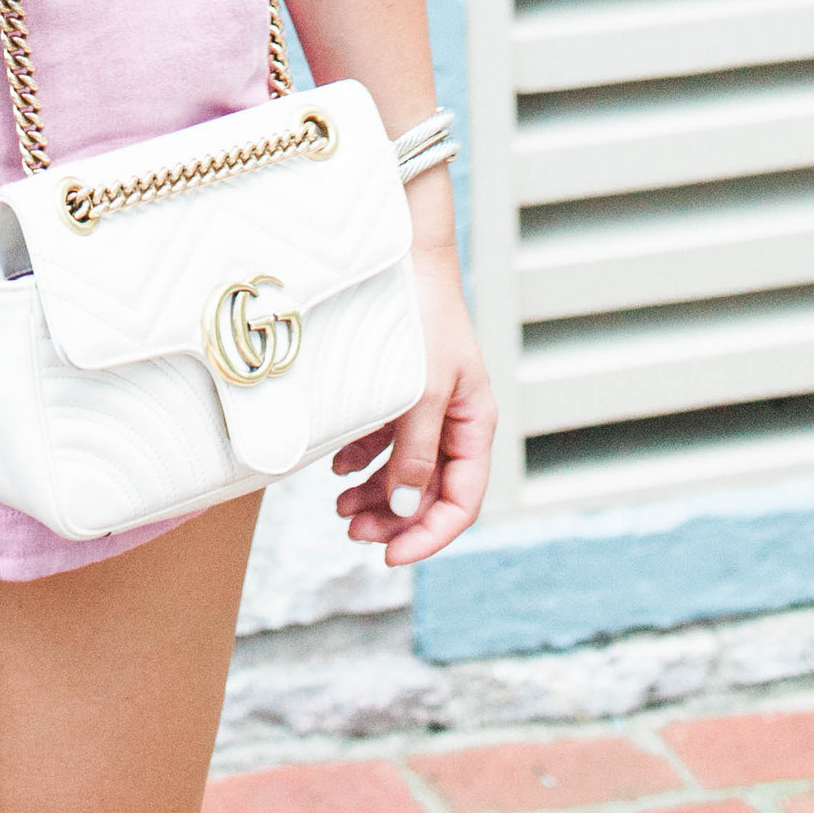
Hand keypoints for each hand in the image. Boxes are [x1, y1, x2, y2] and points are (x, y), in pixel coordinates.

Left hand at [333, 246, 494, 562]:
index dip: (428, 537)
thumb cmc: (421, 318)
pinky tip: (339, 466)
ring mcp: (429, 406)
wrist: (405, 254)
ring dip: (375, 495)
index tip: (390, 557)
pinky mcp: (403, 390)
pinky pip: (387, 440)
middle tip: (351, 531)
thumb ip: (416, 452)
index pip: (461, 504)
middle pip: (431, 494)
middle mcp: (456, 422)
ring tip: (338, 507)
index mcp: (474, 426)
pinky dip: (364, 459)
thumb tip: (406, 510)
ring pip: (405, 471)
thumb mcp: (420, 390)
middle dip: (394, 520)